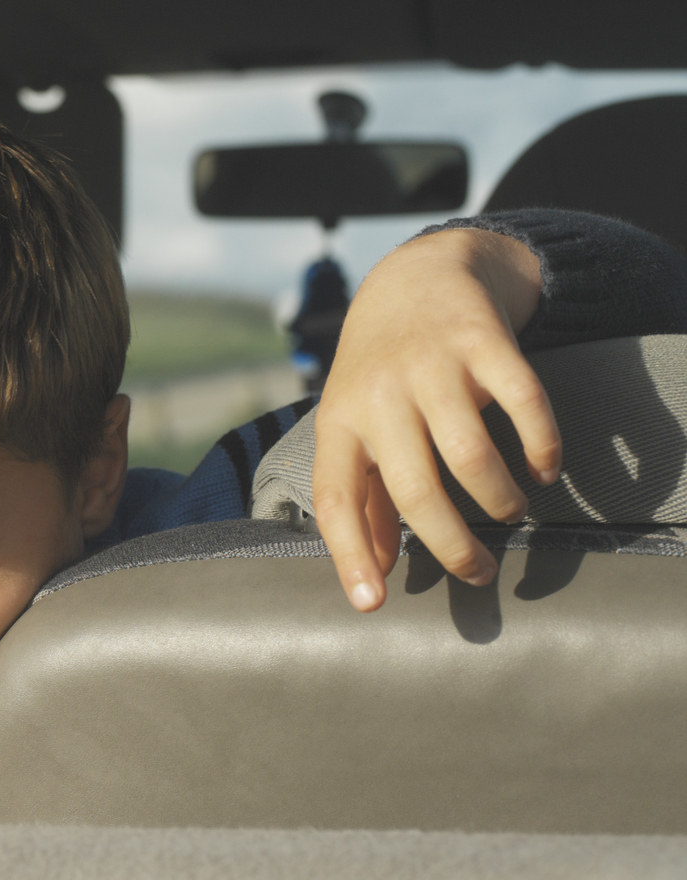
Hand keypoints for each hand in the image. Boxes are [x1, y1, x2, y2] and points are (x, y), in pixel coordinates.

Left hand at [313, 228, 560, 611]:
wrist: (415, 276)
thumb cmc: (380, 371)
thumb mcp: (353, 424)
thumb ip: (362, 494)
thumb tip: (375, 571)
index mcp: (340, 420)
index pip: (334, 497)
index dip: (350, 553)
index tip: (372, 604)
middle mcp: (380, 393)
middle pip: (413, 488)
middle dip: (451, 544)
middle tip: (479, 572)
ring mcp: (432, 365)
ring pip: (470, 455)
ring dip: (499, 499)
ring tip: (510, 513)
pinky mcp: (484, 341)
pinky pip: (524, 405)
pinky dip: (542, 446)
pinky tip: (545, 468)